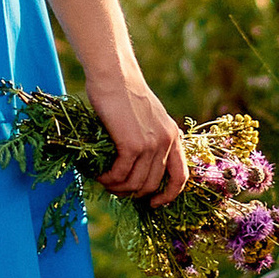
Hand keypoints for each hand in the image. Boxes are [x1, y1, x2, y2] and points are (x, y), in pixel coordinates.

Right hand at [90, 67, 187, 205]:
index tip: (153, 204)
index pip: (180, 176)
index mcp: (173, 136)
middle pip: (152, 184)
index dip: (168, 196)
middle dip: (132, 193)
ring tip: (103, 182)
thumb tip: (138, 168)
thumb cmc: (124, 92)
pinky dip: (107, 179)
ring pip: (135, 183)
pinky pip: (120, 174)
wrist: (114, 73)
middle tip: (115, 189)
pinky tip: (98, 174)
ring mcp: (151, 144)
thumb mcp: (149, 117)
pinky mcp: (132, 144)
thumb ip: (151, 138)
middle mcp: (167, 142)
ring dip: (117, 188)